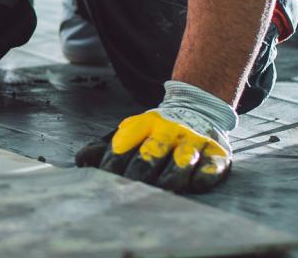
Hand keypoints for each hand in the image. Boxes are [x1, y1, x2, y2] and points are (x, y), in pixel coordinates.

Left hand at [75, 80, 235, 193]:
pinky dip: (204, 174)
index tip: (105, 179)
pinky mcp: (216, 153)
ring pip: (182, 158)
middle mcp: (169, 130)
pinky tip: (195, 184)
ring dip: (172, 174)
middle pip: (152, 152)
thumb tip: (80, 161)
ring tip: (163, 189)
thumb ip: (107, 145)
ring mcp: (194, 141)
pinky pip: (212, 164)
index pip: (125, 143)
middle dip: (140, 170)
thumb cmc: (156, 130)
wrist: (197, 106)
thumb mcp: (132, 130)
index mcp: (145, 124)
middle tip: (129, 190)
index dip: (113, 162)